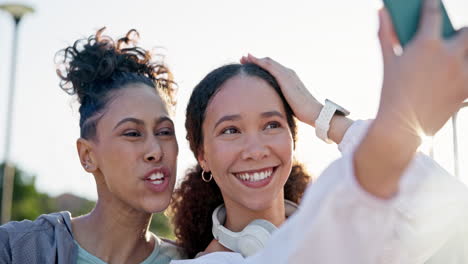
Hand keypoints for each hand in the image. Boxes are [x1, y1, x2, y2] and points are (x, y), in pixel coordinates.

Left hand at [240, 55, 321, 126]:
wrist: (313, 112)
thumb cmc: (302, 112)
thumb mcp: (288, 103)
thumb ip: (280, 99)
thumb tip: (272, 105)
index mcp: (289, 78)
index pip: (273, 68)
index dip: (261, 66)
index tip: (249, 65)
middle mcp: (288, 73)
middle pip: (269, 62)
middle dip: (255, 60)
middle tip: (243, 59)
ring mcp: (287, 73)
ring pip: (268, 61)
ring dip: (255, 59)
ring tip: (243, 58)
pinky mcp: (284, 77)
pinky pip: (269, 66)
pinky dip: (258, 62)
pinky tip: (250, 61)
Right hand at [355, 0, 467, 197]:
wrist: (401, 127)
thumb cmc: (391, 93)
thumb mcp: (388, 61)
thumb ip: (386, 33)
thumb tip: (381, 11)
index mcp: (426, 44)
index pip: (433, 13)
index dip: (432, 4)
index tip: (432, 2)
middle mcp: (449, 55)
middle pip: (467, 30)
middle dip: (462, 30)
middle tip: (455, 33)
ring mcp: (462, 73)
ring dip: (466, 51)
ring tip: (458, 55)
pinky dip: (466, 74)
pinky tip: (458, 76)